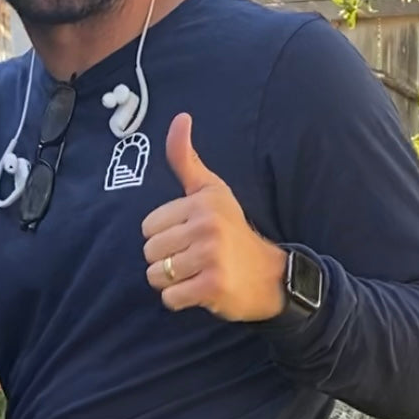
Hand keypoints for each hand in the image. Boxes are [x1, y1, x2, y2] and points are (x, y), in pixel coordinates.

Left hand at [142, 113, 286, 320]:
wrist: (271, 276)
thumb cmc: (233, 231)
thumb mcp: (212, 190)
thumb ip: (187, 160)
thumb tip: (180, 118)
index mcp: (202, 201)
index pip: (148, 226)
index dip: (164, 236)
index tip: (190, 237)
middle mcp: (207, 225)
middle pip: (150, 252)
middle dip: (166, 261)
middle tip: (194, 259)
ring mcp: (210, 256)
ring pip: (156, 276)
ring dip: (172, 282)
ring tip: (197, 274)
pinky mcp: (212, 286)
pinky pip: (170, 298)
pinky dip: (180, 300)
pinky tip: (200, 290)